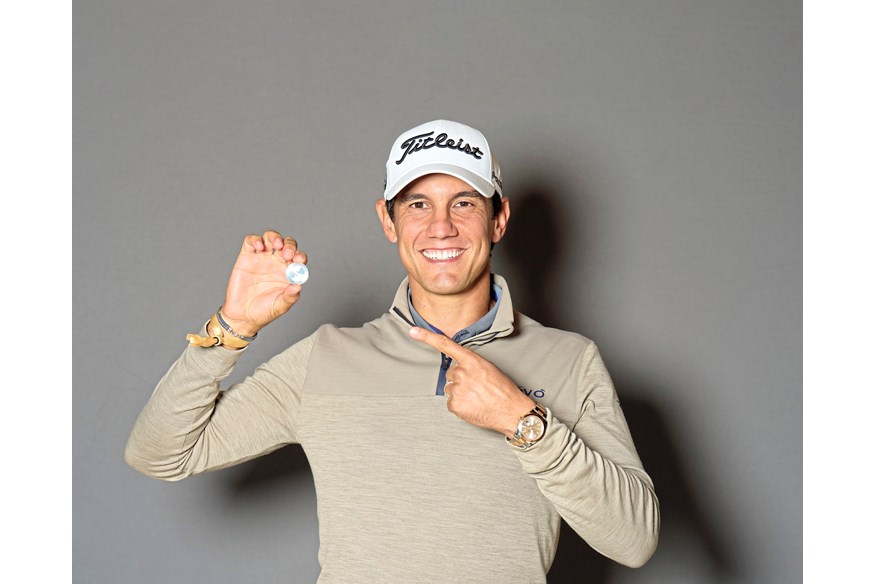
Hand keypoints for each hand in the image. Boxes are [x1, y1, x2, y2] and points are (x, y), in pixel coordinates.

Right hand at [220, 230, 307, 336]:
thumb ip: (290, 297)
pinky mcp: (246, 257)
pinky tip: (258, 247)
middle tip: (287, 254)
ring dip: (274, 237)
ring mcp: (261, 258)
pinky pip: (250, 241)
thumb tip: (298, 286)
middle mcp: (276, 263)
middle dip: (289, 245)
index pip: (298, 258)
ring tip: (275, 245)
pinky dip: (255, 239)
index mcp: (288, 272)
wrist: (242, 316)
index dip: (300, 256)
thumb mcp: (280, 306)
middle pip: (287, 244)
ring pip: (270, 238)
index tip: (298, 260)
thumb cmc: (264, 311)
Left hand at [408, 326, 534, 436]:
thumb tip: (459, 370)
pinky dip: (460, 406)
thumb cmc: (503, 390)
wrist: (511, 410)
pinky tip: (473, 406)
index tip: (413, 331)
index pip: (445, 345)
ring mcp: (456, 389)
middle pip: (450, 374)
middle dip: (460, 380)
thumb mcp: (489, 368)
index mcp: (471, 360)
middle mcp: (461, 372)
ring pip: (451, 389)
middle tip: (477, 388)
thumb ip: (471, 365)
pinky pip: (451, 403)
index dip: (427, 337)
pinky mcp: (454, 404)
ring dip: (460, 393)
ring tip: (477, 398)